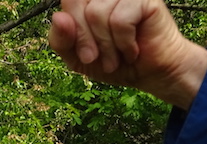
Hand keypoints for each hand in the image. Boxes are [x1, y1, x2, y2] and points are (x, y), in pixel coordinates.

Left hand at [48, 0, 206, 109]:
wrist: (148, 74)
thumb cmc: (113, 62)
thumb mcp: (76, 58)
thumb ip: (60, 40)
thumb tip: (58, 17)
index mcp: (88, 2)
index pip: (68, 3)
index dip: (71, 30)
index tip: (85, 55)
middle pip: (76, 5)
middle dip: (85, 39)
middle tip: (96, 58)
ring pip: (96, 13)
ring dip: (106, 45)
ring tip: (117, 57)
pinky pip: (119, 20)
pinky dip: (123, 42)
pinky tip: (132, 50)